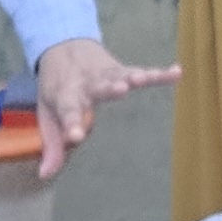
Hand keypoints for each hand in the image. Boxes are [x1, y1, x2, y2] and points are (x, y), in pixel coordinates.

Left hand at [31, 37, 180, 181]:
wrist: (63, 45)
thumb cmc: (56, 89)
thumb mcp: (47, 116)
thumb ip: (52, 146)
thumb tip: (45, 175)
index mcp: (64, 96)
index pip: (67, 112)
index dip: (70, 125)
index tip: (75, 137)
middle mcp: (86, 84)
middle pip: (98, 88)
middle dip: (108, 89)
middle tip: (120, 90)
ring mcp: (105, 75)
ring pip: (120, 75)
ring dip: (133, 77)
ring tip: (142, 79)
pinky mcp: (120, 70)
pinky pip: (142, 72)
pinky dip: (159, 74)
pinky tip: (176, 73)